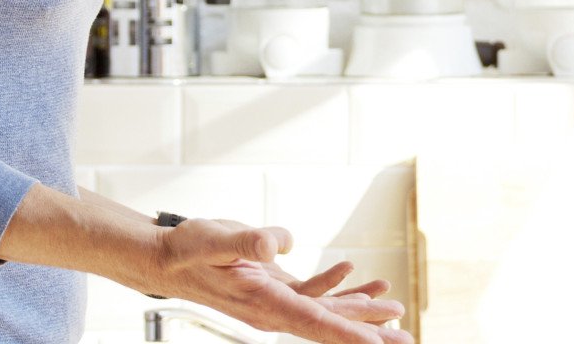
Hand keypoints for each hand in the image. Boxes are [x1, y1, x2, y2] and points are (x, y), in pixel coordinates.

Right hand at [138, 218, 411, 343]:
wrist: (168, 257)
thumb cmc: (187, 249)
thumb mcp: (214, 239)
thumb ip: (247, 241)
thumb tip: (280, 243)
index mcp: (264, 303)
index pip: (314, 322)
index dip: (348, 333)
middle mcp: (274, 310)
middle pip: (329, 326)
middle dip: (369, 332)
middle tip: (405, 338)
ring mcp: (276, 302)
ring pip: (326, 312)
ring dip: (361, 311)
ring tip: (396, 312)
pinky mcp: (275, 289)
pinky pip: (315, 295)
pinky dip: (339, 287)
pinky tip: (355, 274)